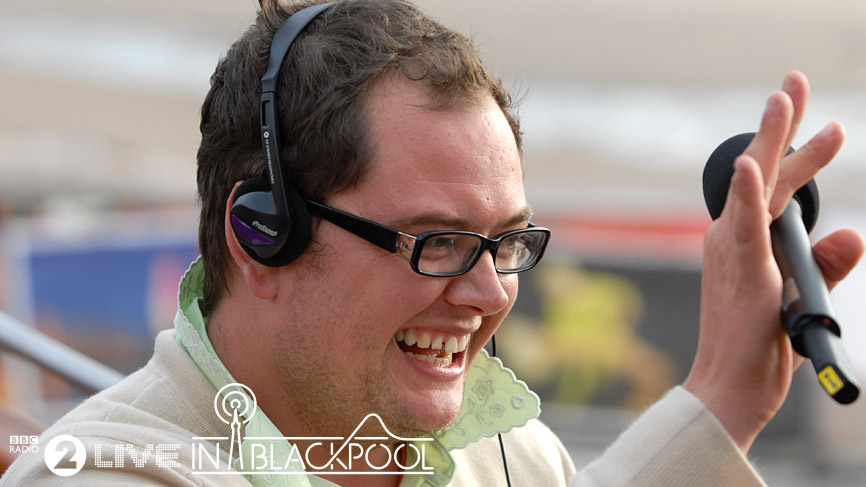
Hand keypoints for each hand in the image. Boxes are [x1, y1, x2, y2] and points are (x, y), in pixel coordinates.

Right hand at [683, 71, 864, 451]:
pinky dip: (745, 193)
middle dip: (782, 123)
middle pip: (764, 172)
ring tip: (783, 98)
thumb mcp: (804, 299)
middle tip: (794, 80)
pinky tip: (748, 164)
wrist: (729, 389)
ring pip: (756, 186)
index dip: (797, 150)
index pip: (776, 187)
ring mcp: (732, 251)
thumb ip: (827, 264)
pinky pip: (744, 226)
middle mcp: (733, 238)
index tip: (822, 121)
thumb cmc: (759, 349)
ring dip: (770, 141)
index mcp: (747, 243)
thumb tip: (854, 232)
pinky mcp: (737, 270)